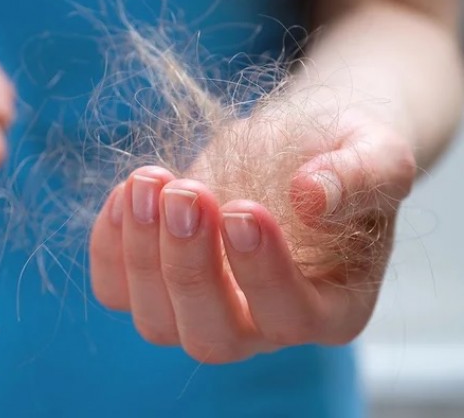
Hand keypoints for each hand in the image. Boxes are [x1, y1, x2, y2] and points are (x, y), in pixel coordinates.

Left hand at [89, 106, 415, 362]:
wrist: (295, 147)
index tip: (242, 209)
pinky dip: (109, 246)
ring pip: (156, 321)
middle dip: (189, 268)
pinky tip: (127, 191)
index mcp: (329, 308)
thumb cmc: (340, 156)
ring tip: (149, 181)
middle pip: (213, 337)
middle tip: (186, 193)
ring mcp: (202, 311)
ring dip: (141, 253)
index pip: (291, 316)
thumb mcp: (376, 153)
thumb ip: (360, 176)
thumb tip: (310, 197)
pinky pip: (116, 290)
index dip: (262, 272)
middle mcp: (261, 327)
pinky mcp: (156, 286)